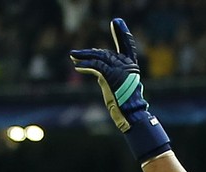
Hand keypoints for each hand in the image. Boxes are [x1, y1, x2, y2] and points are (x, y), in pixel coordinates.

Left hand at [69, 18, 170, 160]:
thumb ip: (111, 73)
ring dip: (83, 57)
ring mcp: (120, 69)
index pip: (127, 46)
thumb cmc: (125, 105)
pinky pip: (95, 66)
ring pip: (99, 57)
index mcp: (132, 67)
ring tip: (73, 57)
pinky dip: (84, 66)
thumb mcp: (119, 85)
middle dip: (89, 53)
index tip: (117, 23)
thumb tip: (96, 67)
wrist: (131, 115)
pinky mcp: (111, 75)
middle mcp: (128, 66)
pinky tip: (77, 67)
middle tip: (77, 54)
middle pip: (106, 53)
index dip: (122, 34)